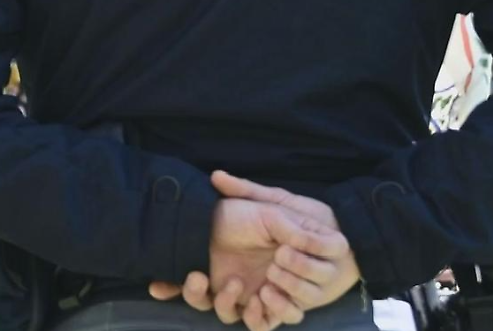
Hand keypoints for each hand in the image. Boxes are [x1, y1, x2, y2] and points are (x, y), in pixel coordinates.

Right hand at [149, 173, 358, 330]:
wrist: (335, 236)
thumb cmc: (301, 218)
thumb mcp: (272, 201)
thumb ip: (245, 191)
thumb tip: (217, 175)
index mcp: (228, 261)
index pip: (192, 278)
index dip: (170, 285)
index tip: (157, 284)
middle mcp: (237, 283)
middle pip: (202, 300)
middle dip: (194, 293)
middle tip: (198, 276)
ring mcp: (256, 297)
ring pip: (229, 314)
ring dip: (224, 303)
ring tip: (233, 285)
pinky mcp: (281, 308)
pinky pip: (264, 321)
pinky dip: (261, 315)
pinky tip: (261, 299)